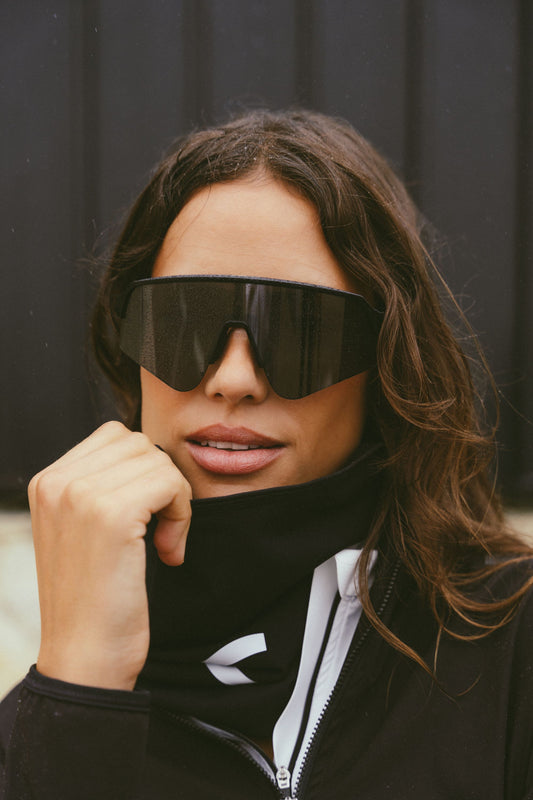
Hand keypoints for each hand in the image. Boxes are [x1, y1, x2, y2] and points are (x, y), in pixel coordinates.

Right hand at [28, 421, 191, 690]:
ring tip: (162, 544)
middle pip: (140, 445)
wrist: (83, 658)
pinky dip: (182, 513)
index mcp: (47, 482)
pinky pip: (170, 482)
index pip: (115, 437)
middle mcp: (57, 481)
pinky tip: (169, 552)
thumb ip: (102, 488)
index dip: (143, 472)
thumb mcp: (81, 531)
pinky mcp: (111, 513)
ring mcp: (81, 495)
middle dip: (161, 483)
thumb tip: (150, 456)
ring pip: (158, 461)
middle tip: (160, 533)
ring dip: (173, 500)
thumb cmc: (92, 600)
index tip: (144, 518)